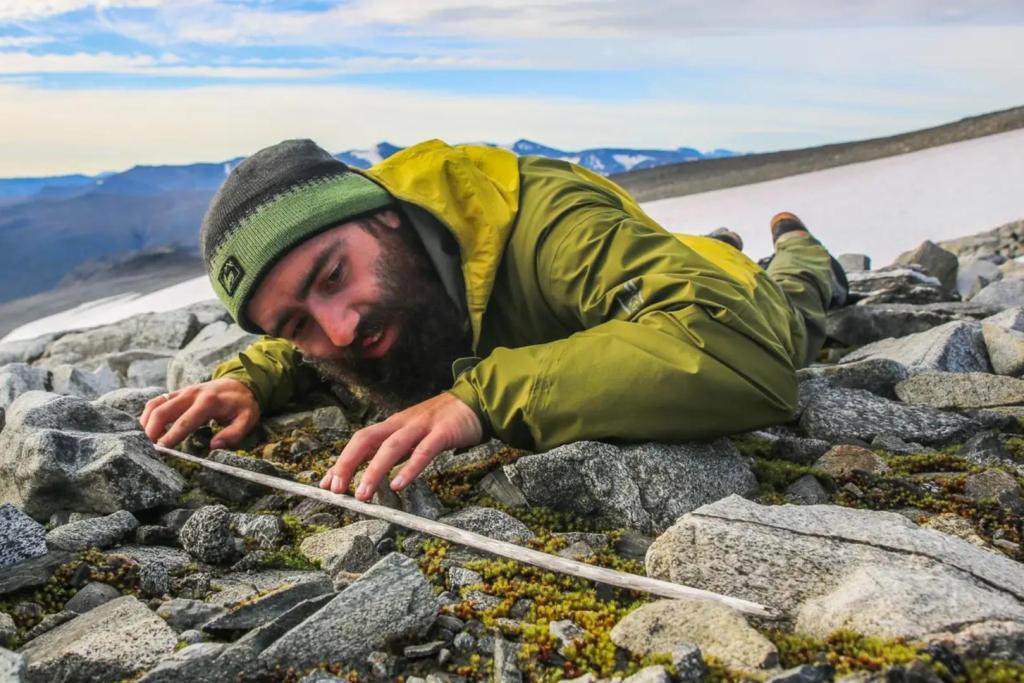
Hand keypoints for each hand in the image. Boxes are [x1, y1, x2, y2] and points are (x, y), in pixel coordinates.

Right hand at [139, 378, 260, 448]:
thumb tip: (214, 446)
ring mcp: (182, 392)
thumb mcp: (247, 419)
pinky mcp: (177, 392)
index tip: (160, 450)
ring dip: (146, 423)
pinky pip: (157, 401)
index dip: (171, 436)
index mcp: (208, 402)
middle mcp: (191, 395)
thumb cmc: (243, 404)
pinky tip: (148, 429)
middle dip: (151, 430)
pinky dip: (148, 415)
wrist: (241, 382)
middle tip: (146, 449)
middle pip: (163, 411)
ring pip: (155, 404)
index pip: (185, 421)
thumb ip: (233, 434)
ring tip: (146, 441)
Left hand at [319, 392, 482, 501]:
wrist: (475, 401)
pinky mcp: (443, 432)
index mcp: (392, 425)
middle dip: (348, 464)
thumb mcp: (412, 434)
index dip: (341, 461)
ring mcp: (421, 427)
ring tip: (363, 494)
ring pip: (391, 447)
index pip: (359, 441)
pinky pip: (423, 451)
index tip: (327, 484)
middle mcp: (401, 423)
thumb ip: (393, 451)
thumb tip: (369, 472)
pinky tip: (399, 484)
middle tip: (337, 490)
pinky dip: (409, 468)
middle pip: (366, 439)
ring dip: (374, 471)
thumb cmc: (441, 422)